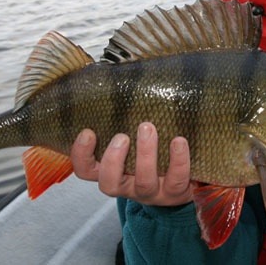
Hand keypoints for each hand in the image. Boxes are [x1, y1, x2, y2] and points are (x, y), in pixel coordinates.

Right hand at [70, 122, 194, 205]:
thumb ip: (121, 113)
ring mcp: (152, 191)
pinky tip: (179, 141)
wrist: (184, 176)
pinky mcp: (176, 192)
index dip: (81, 155)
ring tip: (147, 128)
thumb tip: (115, 74)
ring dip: (145, 155)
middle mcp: (128, 185)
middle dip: (113, 159)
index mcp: (112, 171)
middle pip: (110, 183)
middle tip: (122, 136)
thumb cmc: (153, 147)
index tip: (88, 132)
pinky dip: (178, 160)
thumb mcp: (132, 132)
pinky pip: (176, 180)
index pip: (85, 170)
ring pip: (144, 182)